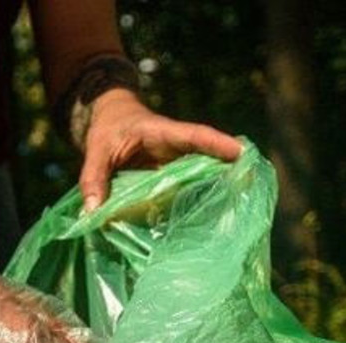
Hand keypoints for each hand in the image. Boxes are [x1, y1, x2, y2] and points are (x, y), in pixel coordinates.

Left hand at [79, 89, 242, 211]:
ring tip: (241, 203)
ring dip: (221, 184)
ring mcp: (179, 161)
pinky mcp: (175, 175)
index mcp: (162, 133)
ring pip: (205, 171)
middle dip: (231, 167)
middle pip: (209, 155)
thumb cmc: (107, 131)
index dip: (216, 143)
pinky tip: (211, 217)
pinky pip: (192, 185)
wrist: (112, 121)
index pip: (193, 135)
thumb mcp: (95, 150)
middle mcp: (177, 147)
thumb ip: (94, 179)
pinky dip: (201, 197)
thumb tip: (92, 213)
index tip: (240, 151)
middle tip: (253, 183)